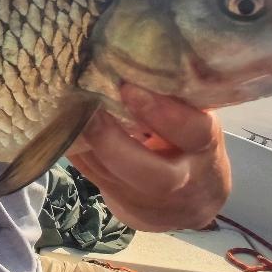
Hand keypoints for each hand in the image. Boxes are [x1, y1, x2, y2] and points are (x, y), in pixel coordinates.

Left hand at [67, 83, 230, 231]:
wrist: (194, 202)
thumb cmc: (189, 142)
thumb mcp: (194, 118)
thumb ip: (173, 98)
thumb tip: (129, 60)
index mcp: (205, 147)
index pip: (193, 132)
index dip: (161, 112)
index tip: (127, 87)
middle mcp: (184, 180)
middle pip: (153, 175)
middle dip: (113, 143)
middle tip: (87, 110)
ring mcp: (156, 203)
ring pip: (116, 181)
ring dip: (88, 148)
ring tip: (66, 115)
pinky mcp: (130, 211)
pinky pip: (99, 182)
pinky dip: (81, 157)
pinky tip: (66, 134)